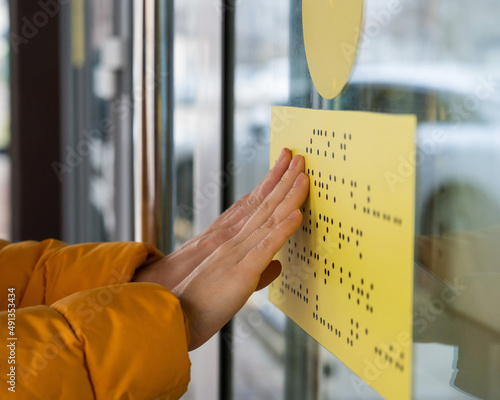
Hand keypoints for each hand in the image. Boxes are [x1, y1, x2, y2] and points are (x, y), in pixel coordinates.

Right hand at [172, 152, 308, 349]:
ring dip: (287, 196)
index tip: (285, 165)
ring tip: (303, 175)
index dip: (272, 184)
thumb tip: (279, 265)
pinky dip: (282, 229)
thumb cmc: (202, 302)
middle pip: (264, 205)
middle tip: (299, 158)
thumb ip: (258, 270)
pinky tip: (297, 214)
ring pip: (267, 219)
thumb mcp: (234, 281)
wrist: (174, 317)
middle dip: (283, 179)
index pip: (256, 206)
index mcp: (230, 241)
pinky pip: (265, 247)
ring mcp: (237, 253)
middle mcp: (233, 240)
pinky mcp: (241, 272)